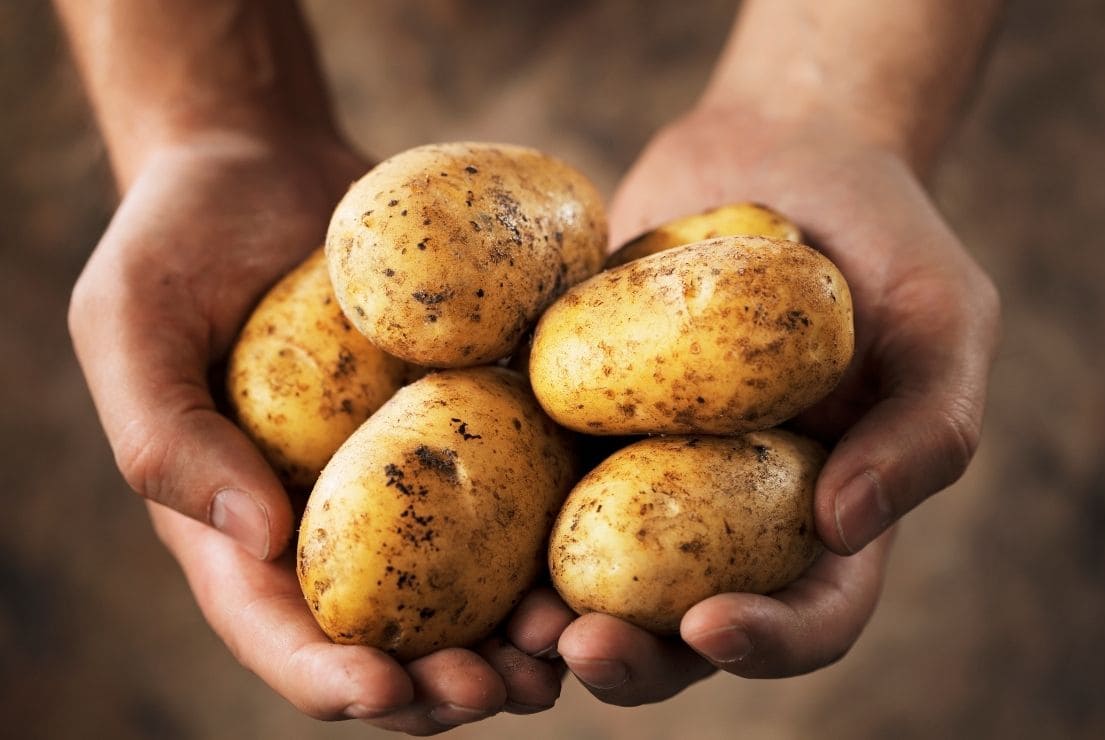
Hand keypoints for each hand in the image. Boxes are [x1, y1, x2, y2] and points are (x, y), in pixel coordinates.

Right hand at [70, 130, 566, 731]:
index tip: (382, 690)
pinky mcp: (470, 426)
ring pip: (469, 591)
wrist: (270, 165)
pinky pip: (519, 495)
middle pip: (391, 637)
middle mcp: (333, 521)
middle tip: (502, 690)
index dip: (327, 678)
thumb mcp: (130, 322)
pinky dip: (558, 537)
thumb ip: (166, 434)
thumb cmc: (180, 240)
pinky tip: (601, 551)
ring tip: (567, 648)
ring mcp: (410, 480)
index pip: (278, 630)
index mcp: (240, 525)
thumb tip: (256, 540)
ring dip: (518, 637)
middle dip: (443, 685)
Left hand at [535, 103, 999, 703]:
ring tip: (511, 620)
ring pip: (595, 574)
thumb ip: (926, 428)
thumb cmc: (883, 236)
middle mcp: (730, 512)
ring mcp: (645, 468)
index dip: (768, 644)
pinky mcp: (579, 415)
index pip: (811, 614)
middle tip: (578, 647)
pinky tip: (461, 511)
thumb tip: (843, 528)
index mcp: (825, 512)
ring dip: (551, 616)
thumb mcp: (944, 320)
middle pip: (683, 627)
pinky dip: (498, 512)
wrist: (780, 150)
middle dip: (634, 658)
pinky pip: (533, 475)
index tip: (711, 626)